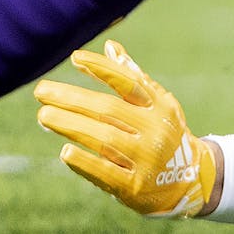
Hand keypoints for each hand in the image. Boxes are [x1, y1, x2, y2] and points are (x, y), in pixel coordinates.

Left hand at [35, 40, 215, 217]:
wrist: (192, 180)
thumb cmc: (165, 132)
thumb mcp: (159, 104)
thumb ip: (133, 77)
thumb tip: (110, 45)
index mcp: (158, 107)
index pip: (128, 83)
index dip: (102, 69)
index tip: (75, 58)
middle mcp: (153, 131)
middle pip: (107, 110)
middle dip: (71, 99)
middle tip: (41, 92)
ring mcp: (145, 160)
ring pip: (102, 138)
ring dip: (70, 126)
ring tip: (43, 116)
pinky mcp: (134, 188)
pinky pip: (106, 173)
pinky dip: (84, 162)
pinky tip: (65, 151)